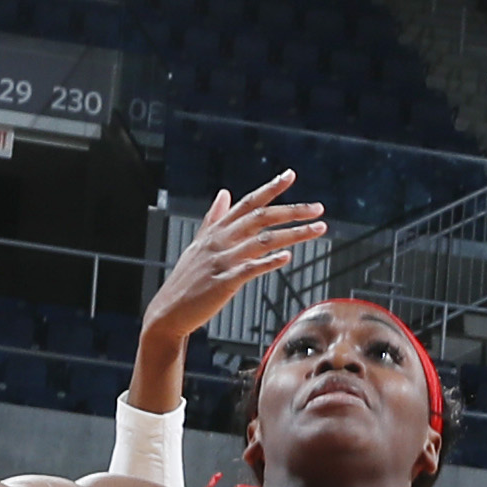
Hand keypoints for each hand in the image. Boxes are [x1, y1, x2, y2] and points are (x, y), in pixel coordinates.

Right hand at [145, 177, 324, 347]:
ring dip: (293, 234)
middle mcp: (220, 241)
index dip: (270, 188)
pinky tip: (287, 257)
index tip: (290, 175)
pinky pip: (250, 269)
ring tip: (318, 229)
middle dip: (292, 211)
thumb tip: (224, 194)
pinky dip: (269, 262)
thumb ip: (213, 218)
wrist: (168, 312)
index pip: (248, 203)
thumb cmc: (186, 280)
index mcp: (216, 231)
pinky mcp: (223, 283)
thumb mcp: (198, 244)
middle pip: (261, 218)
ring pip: (263, 241)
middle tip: (318, 208)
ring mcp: (221, 261)